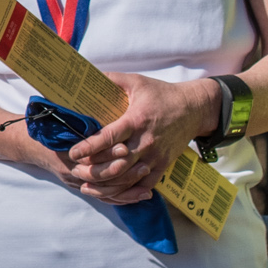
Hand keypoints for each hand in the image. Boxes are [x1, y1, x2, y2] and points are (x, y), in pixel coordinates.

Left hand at [61, 75, 220, 203]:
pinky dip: (127, 193)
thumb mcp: (136, 81)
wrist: (194, 109)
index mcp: (136, 121)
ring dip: (105, 186)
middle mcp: (145, 142)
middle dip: (92, 171)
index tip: (73, 153)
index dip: (88, 147)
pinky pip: (143, 186)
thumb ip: (111, 79)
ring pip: (127, 179)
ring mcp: (155, 157)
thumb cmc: (162, 94)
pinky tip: (111, 194)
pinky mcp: (163, 166)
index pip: (108, 138)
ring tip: (86, 186)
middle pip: (115, 164)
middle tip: (75, 171)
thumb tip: (86, 74)